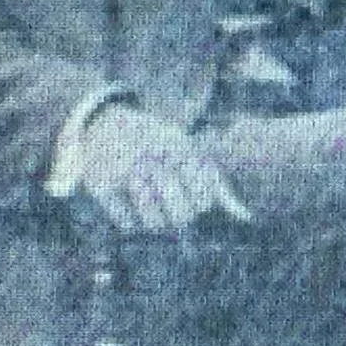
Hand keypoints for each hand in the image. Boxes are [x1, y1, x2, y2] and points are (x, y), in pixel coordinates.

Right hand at [70, 104, 250, 235]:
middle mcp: (154, 158)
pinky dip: (132, 223)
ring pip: (153, 223)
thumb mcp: (184, 148)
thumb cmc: (153, 141)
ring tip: (154, 210)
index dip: (202, 203)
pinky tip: (132, 208)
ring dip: (157, 222)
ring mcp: (126, 172)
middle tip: (172, 206)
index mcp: (179, 147)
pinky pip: (127, 223)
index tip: (194, 196)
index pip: (204, 195)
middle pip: (181, 215)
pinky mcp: (101, 186)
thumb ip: (212, 180)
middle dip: (180, 216)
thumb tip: (243, 215)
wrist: (102, 122)